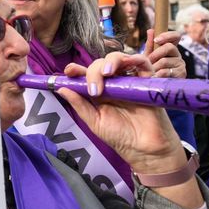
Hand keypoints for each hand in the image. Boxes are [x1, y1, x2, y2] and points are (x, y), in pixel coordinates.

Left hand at [60, 54, 183, 172]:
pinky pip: (144, 64)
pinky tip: (130, 63)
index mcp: (99, 91)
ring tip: (107, 73)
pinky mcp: (147, 82)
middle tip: (95, 88)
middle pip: (101, 65)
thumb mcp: (95, 121)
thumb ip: (79, 104)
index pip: (86, 74)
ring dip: (112, 61)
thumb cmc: (120, 136)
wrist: (144, 149)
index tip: (69, 71)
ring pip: (120, 59)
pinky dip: (137, 59)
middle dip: (94, 71)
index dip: (77, 70)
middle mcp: (113, 84)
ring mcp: (129, 81)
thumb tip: (61, 89)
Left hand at [144, 29, 185, 77]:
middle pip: (169, 47)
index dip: (167, 35)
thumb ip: (150, 44)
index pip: (176, 36)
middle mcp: (177, 54)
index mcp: (170, 48)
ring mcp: (180, 64)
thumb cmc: (152, 69)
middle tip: (148, 61)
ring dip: (154, 66)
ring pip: (165, 61)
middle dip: (155, 53)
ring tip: (149, 71)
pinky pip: (167, 72)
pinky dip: (157, 74)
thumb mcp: (149, 56)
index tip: (157, 40)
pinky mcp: (181, 74)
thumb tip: (151, 30)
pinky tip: (154, 77)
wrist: (155, 85)